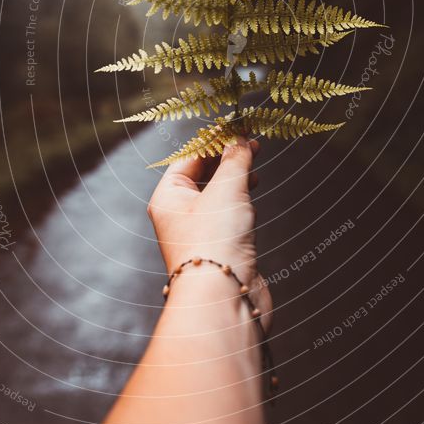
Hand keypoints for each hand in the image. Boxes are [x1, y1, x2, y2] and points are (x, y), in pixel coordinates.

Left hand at [147, 136, 272, 331]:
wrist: (225, 298)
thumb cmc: (215, 242)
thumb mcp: (227, 189)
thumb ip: (235, 160)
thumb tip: (239, 139)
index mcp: (168, 197)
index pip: (189, 157)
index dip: (213, 139)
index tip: (237, 125)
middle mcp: (180, 215)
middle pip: (203, 175)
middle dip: (227, 157)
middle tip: (252, 141)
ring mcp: (202, 233)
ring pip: (218, 195)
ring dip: (236, 178)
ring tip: (255, 166)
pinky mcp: (223, 248)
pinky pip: (231, 215)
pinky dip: (243, 201)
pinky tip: (254, 196)